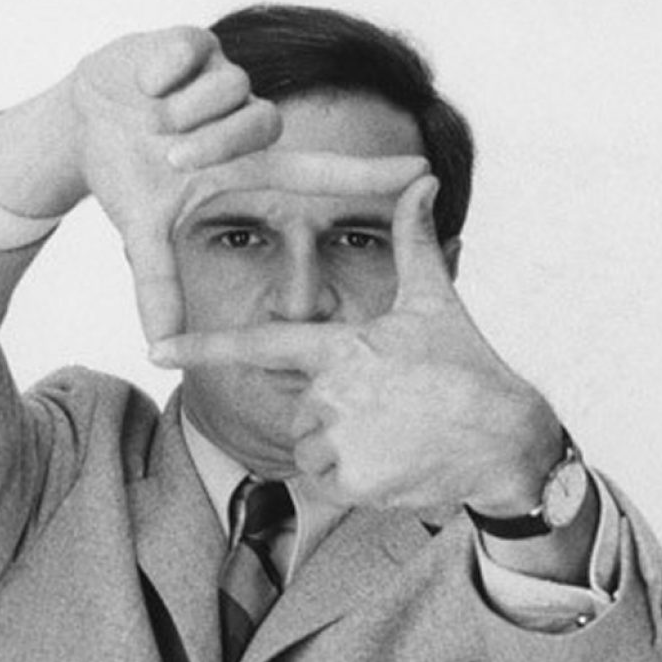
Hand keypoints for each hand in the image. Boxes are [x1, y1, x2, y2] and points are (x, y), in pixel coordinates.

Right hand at [69, 27, 423, 342]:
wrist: (83, 122)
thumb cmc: (130, 174)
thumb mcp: (144, 232)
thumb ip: (158, 286)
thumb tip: (158, 346)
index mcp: (248, 163)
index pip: (318, 171)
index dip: (368, 174)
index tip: (423, 172)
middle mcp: (245, 117)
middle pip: (260, 122)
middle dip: (212, 143)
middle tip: (169, 155)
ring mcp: (221, 77)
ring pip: (226, 88)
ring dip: (181, 111)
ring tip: (152, 118)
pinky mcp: (193, 42)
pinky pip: (191, 52)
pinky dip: (162, 73)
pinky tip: (145, 86)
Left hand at [150, 175, 563, 510]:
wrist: (507, 438)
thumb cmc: (468, 366)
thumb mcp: (434, 302)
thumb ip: (413, 241)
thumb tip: (421, 182)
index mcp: (340, 347)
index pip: (257, 345)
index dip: (202, 347)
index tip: (154, 348)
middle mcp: (331, 391)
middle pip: (299, 406)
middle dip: (333, 412)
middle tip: (387, 408)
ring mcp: (340, 438)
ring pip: (310, 446)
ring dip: (342, 446)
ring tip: (393, 433)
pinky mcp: (352, 479)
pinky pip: (327, 480)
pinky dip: (354, 477)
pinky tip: (394, 462)